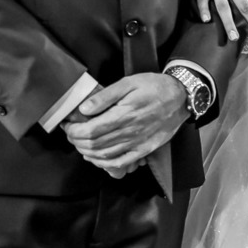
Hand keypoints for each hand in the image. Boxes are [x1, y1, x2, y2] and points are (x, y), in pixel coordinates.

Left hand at [61, 74, 187, 174]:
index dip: (74, 131)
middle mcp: (130, 132)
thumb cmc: (154, 87)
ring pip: (105, 156)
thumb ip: (105, 96)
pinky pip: (121, 162)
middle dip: (77, 141)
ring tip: (78, 144)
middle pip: (95, 144)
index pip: (91, 131)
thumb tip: (84, 108)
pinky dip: (105, 164)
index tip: (67, 125)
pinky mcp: (144, 150)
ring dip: (87, 153)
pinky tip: (96, 158)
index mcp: (124, 114)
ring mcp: (138, 144)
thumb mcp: (128, 82)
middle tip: (69, 133)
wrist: (181, 98)